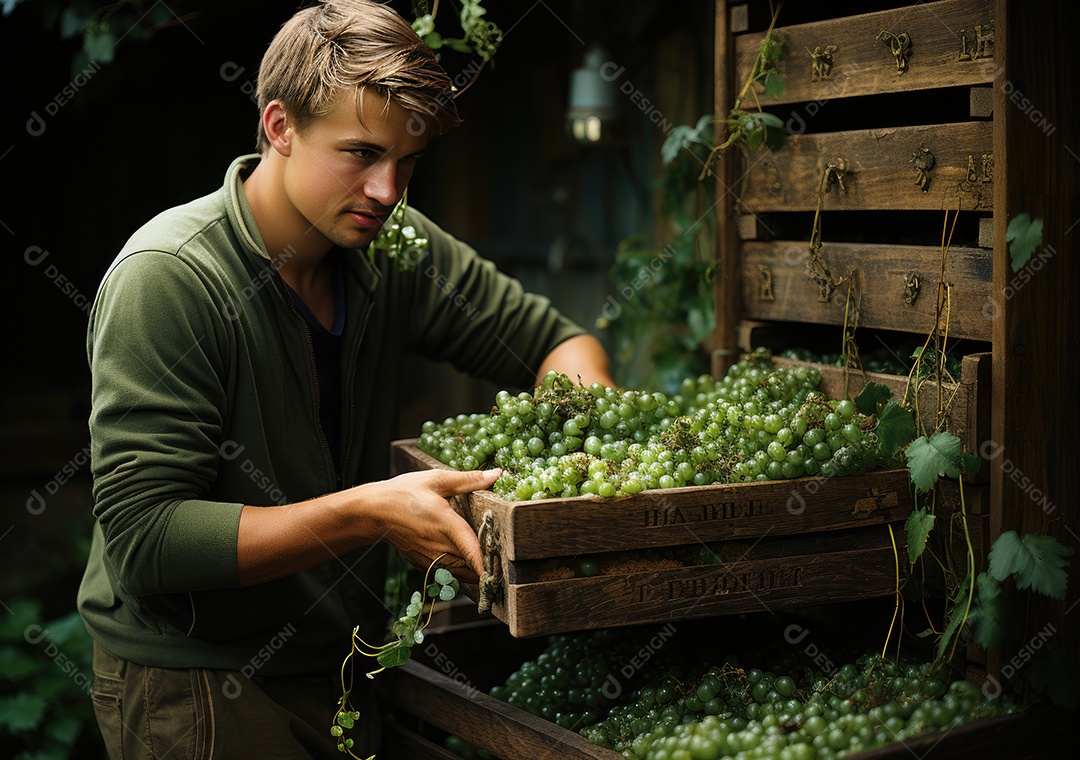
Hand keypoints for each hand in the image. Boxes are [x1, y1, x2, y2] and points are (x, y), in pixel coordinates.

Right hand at [355, 467, 500, 583]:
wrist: (373, 512)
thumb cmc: (403, 493)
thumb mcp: (437, 480)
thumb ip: (469, 480)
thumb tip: (496, 474)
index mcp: (447, 524)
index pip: (472, 551)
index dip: (488, 564)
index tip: (503, 570)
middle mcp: (440, 546)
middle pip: (472, 566)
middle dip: (488, 564)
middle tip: (503, 556)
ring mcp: (431, 558)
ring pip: (461, 573)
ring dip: (475, 570)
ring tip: (488, 560)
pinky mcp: (424, 564)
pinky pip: (448, 572)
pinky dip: (460, 569)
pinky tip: (465, 558)